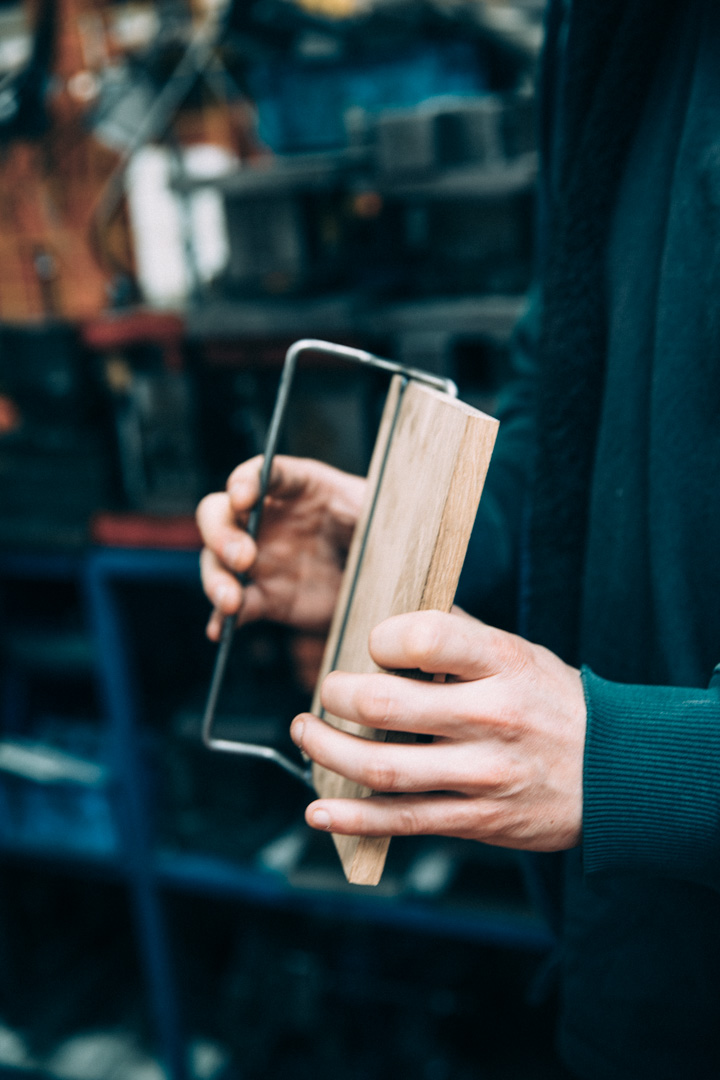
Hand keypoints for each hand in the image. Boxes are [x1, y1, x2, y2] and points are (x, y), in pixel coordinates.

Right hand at [197, 455, 365, 638]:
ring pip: (219, 562)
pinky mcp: (264, 596)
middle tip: (242, 557)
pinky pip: (236, 606)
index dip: (247, 481)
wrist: (383, 580)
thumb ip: (367, 505)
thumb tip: (366, 504)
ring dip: (217, 579)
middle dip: (221, 533)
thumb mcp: (379, 510)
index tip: (244, 497)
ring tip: (230, 601)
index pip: (263, 473)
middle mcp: (268, 518)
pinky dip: (222, 618)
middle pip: (221, 514)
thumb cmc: (380, 531)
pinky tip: (221, 630)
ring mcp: (261, 558)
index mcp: (298, 486)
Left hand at [290, 610, 585, 851]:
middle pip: (386, 704)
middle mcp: (492, 716)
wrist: (619, 775)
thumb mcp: (522, 655)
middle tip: (324, 692)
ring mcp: (484, 773)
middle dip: (336, 696)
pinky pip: (403, 821)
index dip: (382, 637)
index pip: (427, 637)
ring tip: (308, 733)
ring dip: (328, 751)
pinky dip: (353, 818)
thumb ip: (461, 638)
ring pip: (383, 767)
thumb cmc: (557, 705)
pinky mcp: (478, 819)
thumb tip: (395, 615)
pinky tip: (319, 810)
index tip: (371, 643)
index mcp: (504, 664)